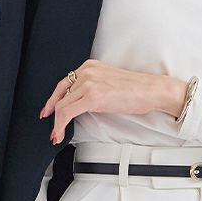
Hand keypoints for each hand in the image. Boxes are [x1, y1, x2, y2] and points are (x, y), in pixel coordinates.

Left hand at [38, 59, 187, 142]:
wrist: (151, 90)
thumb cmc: (137, 89)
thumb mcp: (109, 82)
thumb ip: (93, 87)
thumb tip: (81, 103)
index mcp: (90, 66)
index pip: (64, 83)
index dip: (54, 99)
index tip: (49, 110)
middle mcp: (87, 71)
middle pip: (60, 94)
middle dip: (52, 112)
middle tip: (50, 125)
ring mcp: (89, 83)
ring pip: (61, 105)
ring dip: (57, 123)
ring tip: (57, 134)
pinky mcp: (92, 96)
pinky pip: (67, 112)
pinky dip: (60, 125)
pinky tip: (61, 133)